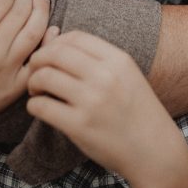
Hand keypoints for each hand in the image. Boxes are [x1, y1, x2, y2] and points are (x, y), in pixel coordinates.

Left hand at [27, 31, 187, 187]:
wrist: (154, 150)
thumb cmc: (137, 111)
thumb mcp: (128, 75)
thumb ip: (99, 59)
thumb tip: (57, 41)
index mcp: (119, 60)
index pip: (75, 37)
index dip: (55, 43)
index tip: (51, 56)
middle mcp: (105, 76)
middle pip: (55, 53)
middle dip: (38, 60)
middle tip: (36, 72)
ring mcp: (92, 101)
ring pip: (44, 76)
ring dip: (33, 82)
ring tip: (38, 91)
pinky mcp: (79, 126)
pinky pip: (41, 106)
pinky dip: (34, 105)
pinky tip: (41, 108)